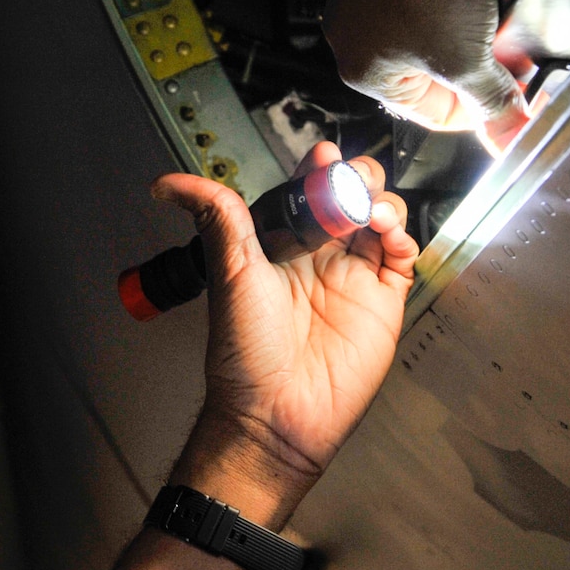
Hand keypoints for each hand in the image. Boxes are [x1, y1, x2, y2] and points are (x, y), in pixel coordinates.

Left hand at [151, 144, 416, 527]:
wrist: (276, 413)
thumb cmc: (245, 350)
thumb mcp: (229, 272)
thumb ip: (215, 217)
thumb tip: (167, 183)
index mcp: (282, 243)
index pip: (308, 188)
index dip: (320, 167)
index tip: (321, 156)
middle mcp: (320, 255)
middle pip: (353, 196)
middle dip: (358, 177)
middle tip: (349, 184)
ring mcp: (354, 277)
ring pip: (382, 219)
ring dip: (383, 203)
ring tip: (369, 212)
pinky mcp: (382, 302)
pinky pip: (403, 258)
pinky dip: (403, 237)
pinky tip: (388, 235)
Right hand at [327, 0, 531, 154]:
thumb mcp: (465, 55)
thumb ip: (489, 99)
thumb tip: (507, 136)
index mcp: (368, 75)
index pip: (437, 115)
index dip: (482, 107)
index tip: (516, 96)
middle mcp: (364, 43)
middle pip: (439, 75)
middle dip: (479, 65)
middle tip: (512, 54)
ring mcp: (374, 3)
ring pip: (439, 37)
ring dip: (473, 32)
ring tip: (497, 17)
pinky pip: (432, 3)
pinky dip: (459, 1)